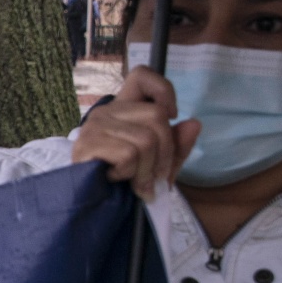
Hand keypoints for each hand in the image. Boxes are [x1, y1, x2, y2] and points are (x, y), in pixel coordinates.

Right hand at [71, 65, 199, 199]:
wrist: (92, 207)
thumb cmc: (124, 182)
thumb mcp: (159, 164)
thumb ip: (177, 146)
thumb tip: (194, 123)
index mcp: (124, 108)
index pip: (142, 75)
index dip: (163, 90)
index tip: (171, 116)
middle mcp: (107, 110)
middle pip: (157, 116)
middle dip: (165, 153)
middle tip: (155, 177)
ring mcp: (95, 125)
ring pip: (147, 140)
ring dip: (147, 171)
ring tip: (135, 183)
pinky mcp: (87, 143)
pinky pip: (129, 154)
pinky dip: (130, 173)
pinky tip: (115, 179)